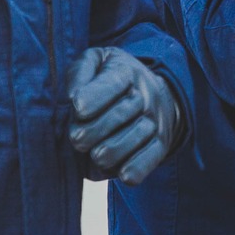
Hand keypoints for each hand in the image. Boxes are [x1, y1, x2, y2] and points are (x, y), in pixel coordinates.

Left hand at [66, 46, 183, 185]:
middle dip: (86, 133)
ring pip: (124, 145)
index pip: (110, 85)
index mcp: (126, 71)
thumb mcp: (94, 63)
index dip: (89, 100)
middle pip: (113, 119)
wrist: (153, 94)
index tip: (78, 110)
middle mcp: (145, 96)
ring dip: (101, 154)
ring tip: (95, 151)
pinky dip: (132, 169)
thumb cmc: (110, 80)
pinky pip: (146, 162)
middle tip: (77, 136)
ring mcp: (154, 121)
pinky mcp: (161, 145)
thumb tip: (74, 98)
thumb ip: (79, 73)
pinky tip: (121, 171)